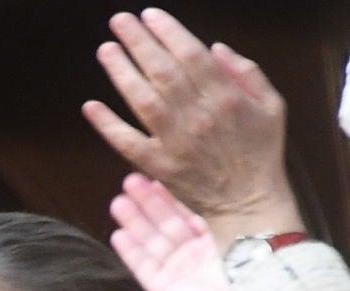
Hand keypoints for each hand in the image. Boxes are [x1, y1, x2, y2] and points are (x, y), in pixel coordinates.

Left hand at [85, 10, 300, 239]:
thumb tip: (214, 47)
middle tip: (119, 21)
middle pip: (163, 72)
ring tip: (106, 49)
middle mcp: (198, 116)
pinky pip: (127, 142)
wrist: (248, 200)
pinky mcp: (157, 165)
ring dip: (121, 73)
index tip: (150, 15)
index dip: (169, 33)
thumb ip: (246, 72)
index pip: (192, 56)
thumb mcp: (271, 105)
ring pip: (142, 100)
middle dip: (140, 43)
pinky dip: (107, 124)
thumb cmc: (260, 149)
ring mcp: (174, 142)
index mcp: (226, 97)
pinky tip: (91, 106)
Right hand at [111, 174, 230, 290]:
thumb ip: (215, 217)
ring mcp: (174, 272)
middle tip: (129, 181)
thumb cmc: (249, 264)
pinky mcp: (162, 289)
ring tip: (118, 203)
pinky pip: (143, 268)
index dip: (166, 198)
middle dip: (145, 204)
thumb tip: (209, 185)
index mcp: (207, 241)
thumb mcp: (233, 231)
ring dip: (133, 222)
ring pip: (149, 242)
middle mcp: (188, 255)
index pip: (181, 216)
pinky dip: (130, 252)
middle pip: (162, 225)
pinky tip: (118, 236)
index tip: (152, 180)